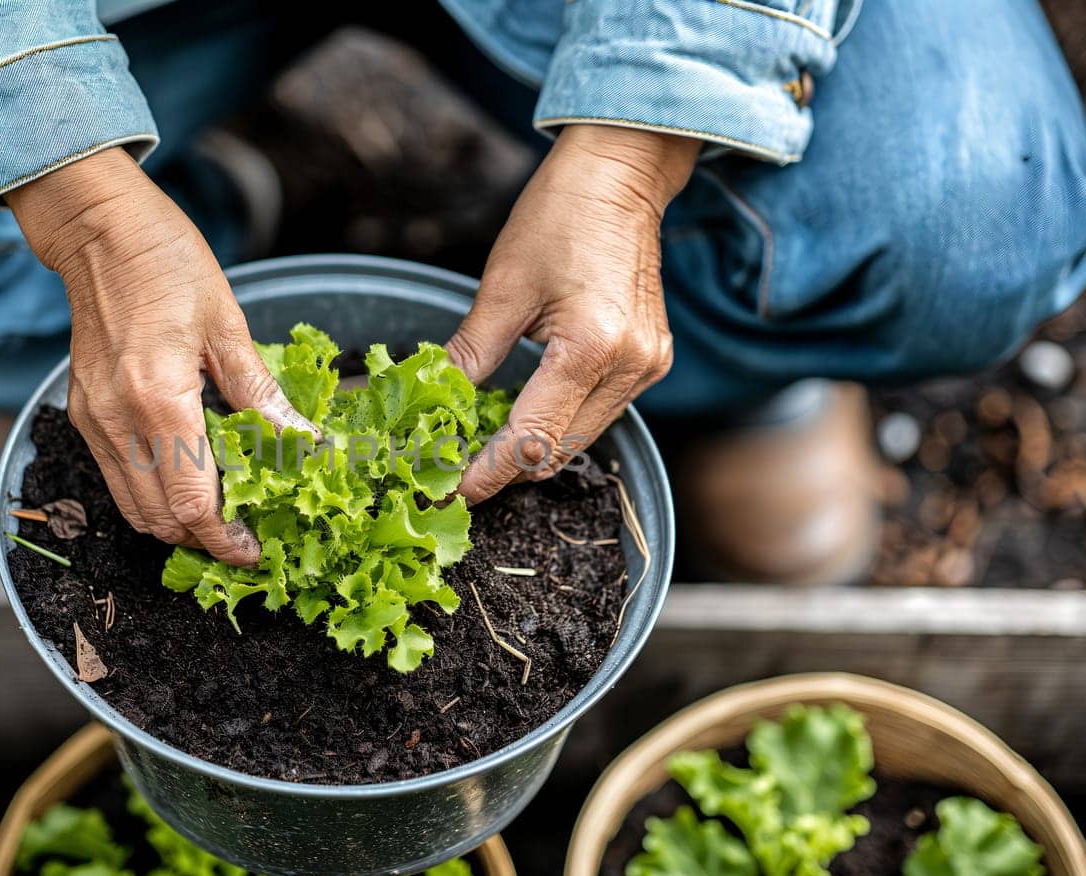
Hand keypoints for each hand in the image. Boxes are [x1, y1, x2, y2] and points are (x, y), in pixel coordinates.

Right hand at [7, 150, 314, 565]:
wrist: (100, 232)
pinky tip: (188, 476)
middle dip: (204, 538)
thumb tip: (303, 442)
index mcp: (159, 399)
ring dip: (176, 521)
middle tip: (247, 533)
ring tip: (221, 512)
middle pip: (160, 518)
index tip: (254, 550)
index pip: (192, 502)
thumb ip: (260, 395)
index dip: (225, 538)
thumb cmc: (167, 264)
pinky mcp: (84, 415)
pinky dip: (152, 493)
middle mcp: (118, 420)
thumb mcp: (228, 326)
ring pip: (133, 509)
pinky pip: (118, 479)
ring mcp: (94, 421)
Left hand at [447, 125, 699, 503]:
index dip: (486, 473)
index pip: (531, 439)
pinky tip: (521, 410)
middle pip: (558, 452)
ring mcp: (648, 367)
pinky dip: (557, 422)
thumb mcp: (502, 286)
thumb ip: (471, 354)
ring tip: (478, 440)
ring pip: (579, 440)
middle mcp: (631, 367)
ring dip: (530, 446)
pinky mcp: (652, 361)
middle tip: (451, 465)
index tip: (447, 489)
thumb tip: (434, 403)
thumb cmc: (560, 216)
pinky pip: (598, 414)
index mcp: (592, 347)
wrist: (621, 176)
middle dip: (503, 466)